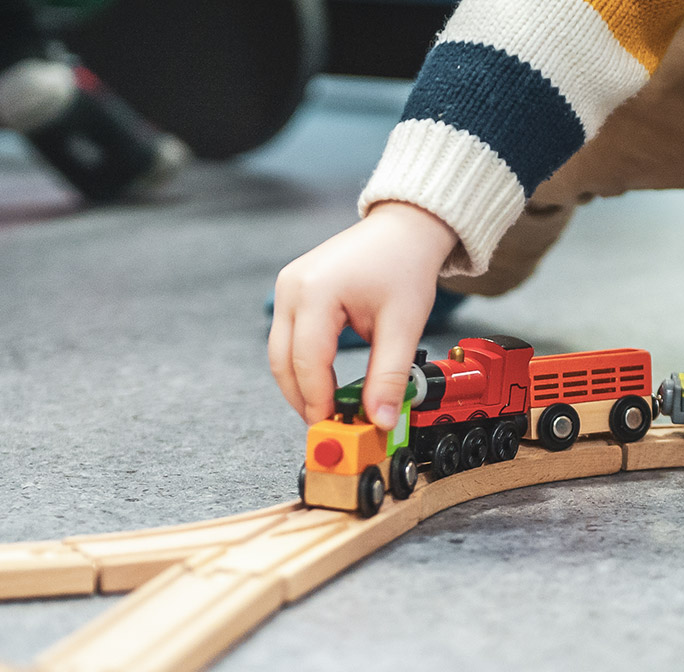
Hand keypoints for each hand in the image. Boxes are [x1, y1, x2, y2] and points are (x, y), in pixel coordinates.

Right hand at [270, 201, 457, 427]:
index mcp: (316, 291)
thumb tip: (381, 420)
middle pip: (283, 362)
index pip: (308, 362)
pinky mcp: (291, 292)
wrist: (402, 231)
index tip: (336, 428)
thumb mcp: (404, 326)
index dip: (319, 401)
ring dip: (301, 385)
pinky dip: (302, 366)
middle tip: (329, 427)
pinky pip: (287, 339)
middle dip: (303, 400)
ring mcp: (286, 288)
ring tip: (330, 409)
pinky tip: (326, 383)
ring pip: (279, 354)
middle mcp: (292, 287)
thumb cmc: (404, 266)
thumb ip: (389, 377)